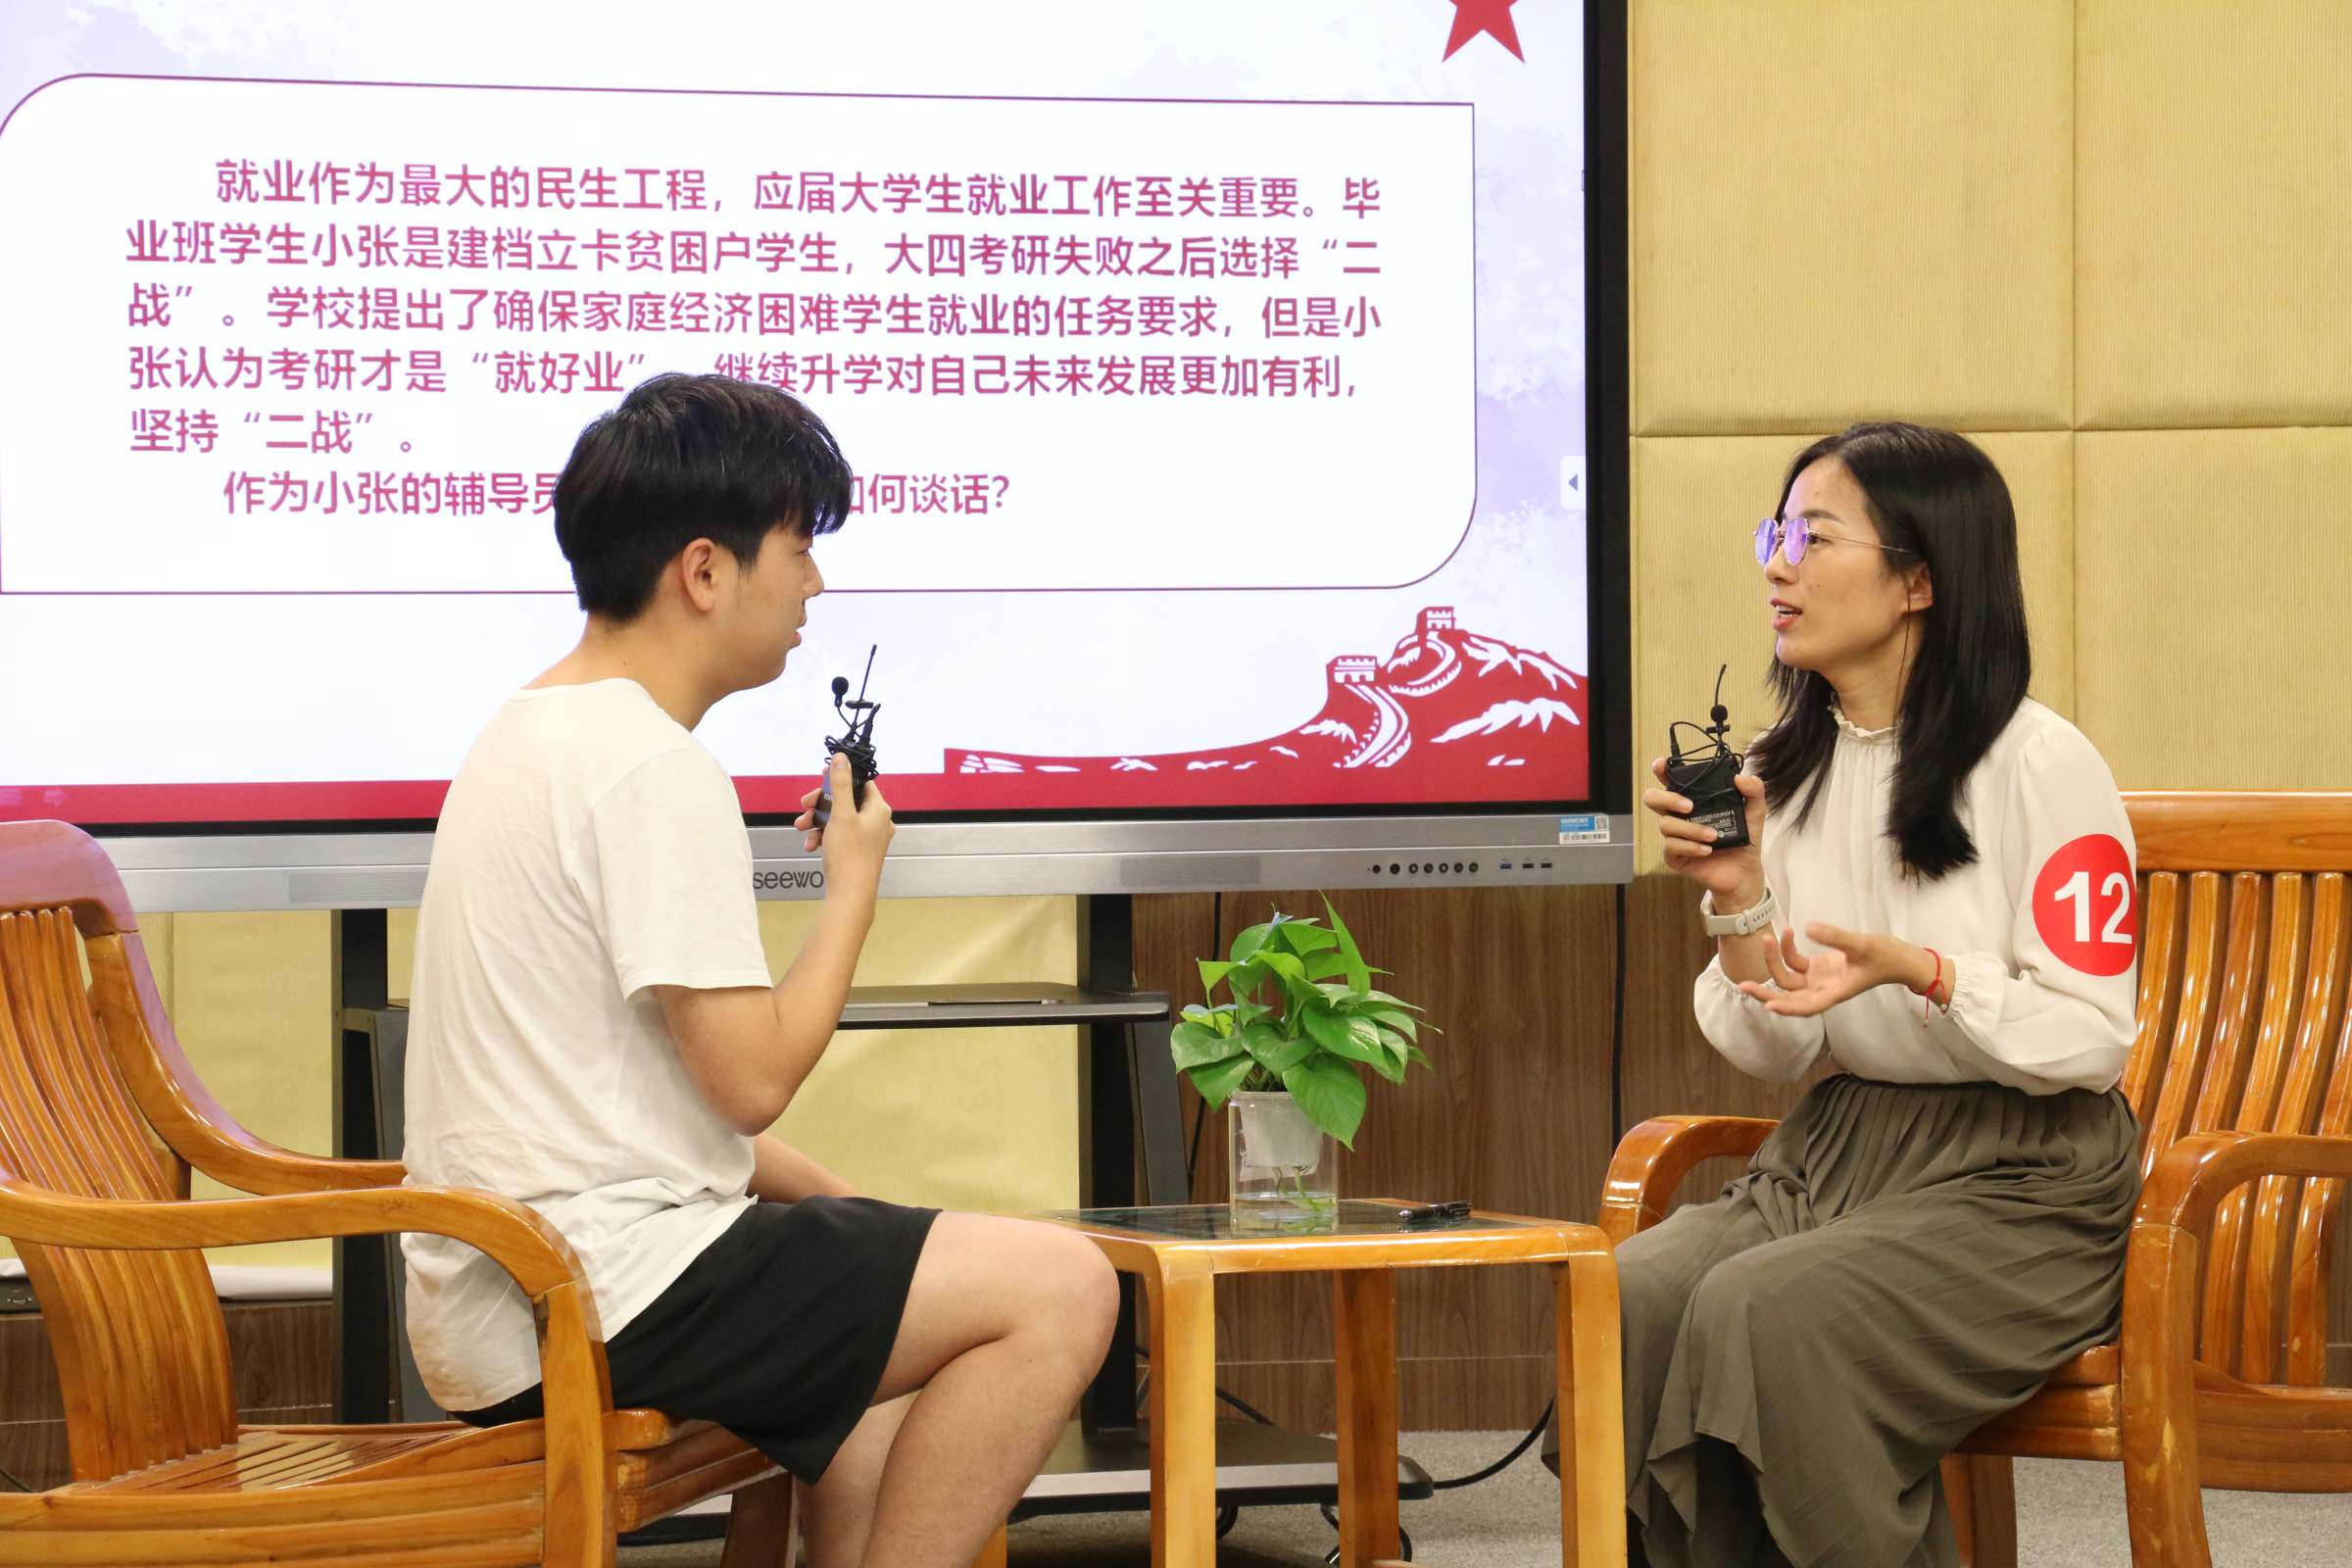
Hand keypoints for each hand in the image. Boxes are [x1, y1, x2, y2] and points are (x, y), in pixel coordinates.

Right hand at [801, 752, 892, 891]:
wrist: (850, 895)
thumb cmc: (849, 855)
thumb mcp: (841, 814)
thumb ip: (840, 784)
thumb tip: (841, 758)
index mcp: (879, 809)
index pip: (861, 783)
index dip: (840, 779)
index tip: (821, 779)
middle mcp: (877, 822)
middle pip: (846, 800)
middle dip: (821, 803)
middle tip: (804, 805)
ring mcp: (868, 838)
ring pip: (839, 819)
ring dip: (818, 820)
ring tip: (801, 827)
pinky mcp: (858, 851)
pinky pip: (839, 835)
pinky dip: (824, 836)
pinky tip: (811, 845)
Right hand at [1644, 758, 1765, 905]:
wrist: (1745, 872)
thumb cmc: (1744, 839)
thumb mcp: (1755, 812)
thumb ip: (1754, 792)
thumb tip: (1741, 778)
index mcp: (1693, 800)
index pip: (1671, 781)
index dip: (1661, 771)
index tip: (1661, 765)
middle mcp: (1679, 815)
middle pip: (1652, 798)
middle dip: (1667, 798)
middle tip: (1689, 806)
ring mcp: (1674, 836)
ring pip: (1666, 824)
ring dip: (1690, 829)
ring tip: (1713, 836)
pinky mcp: (1674, 856)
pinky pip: (1671, 847)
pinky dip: (1690, 847)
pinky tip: (1706, 850)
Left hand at [1736, 922, 1923, 1016]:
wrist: (1899, 958)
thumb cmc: (1886, 956)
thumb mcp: (1862, 944)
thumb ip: (1835, 937)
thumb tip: (1809, 928)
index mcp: (1835, 993)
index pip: (1808, 1007)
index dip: (1788, 1008)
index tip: (1768, 1005)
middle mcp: (1823, 990)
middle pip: (1789, 996)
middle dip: (1766, 992)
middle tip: (1742, 984)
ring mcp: (1820, 980)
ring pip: (1788, 978)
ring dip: (1775, 961)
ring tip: (1767, 937)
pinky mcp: (1819, 968)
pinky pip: (1795, 962)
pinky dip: (1787, 950)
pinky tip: (1786, 932)